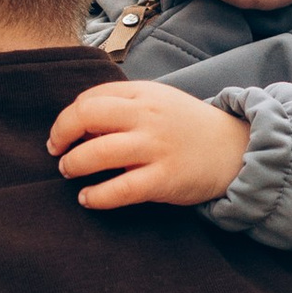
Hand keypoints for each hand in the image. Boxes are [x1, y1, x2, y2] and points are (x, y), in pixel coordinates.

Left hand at [48, 81, 249, 210]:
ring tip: (69, 171)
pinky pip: (119, 189)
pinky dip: (95, 196)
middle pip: (87, 116)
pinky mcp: (164, 179)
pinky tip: (87, 198)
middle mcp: (148, 116)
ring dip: (73, 164)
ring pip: (97, 153)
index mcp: (145, 93)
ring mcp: (156, 147)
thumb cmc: (189, 127)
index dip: (69, 116)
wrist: (235, 150)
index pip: (91, 97)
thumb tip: (80, 125)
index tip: (63, 133)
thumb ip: (124, 106)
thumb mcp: (159, 102)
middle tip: (55, 150)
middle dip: (61, 134)